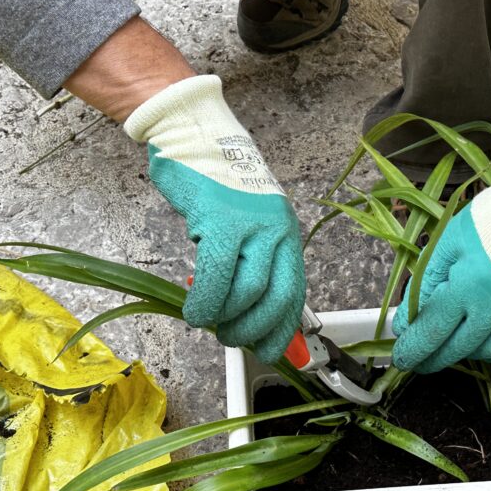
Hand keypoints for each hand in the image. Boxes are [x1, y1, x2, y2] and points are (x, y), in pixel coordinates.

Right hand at [124, 75, 304, 362]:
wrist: (196, 139)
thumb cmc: (216, 187)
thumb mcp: (246, 226)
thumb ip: (250, 263)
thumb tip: (245, 312)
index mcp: (286, 235)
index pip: (295, 294)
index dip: (284, 329)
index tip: (271, 351)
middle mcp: (277, 230)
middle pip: (276, 298)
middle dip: (253, 329)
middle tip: (230, 337)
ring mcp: (253, 226)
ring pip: (247, 292)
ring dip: (225, 319)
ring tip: (207, 321)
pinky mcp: (223, 221)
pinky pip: (217, 276)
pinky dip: (206, 302)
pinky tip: (195, 309)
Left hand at [392, 149, 490, 372]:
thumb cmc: (490, 222)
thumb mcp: (448, 243)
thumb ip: (425, 283)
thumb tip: (406, 321)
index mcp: (469, 286)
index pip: (433, 330)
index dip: (414, 348)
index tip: (402, 358)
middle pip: (458, 347)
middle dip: (434, 358)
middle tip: (420, 362)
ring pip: (487, 352)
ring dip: (467, 350)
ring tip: (456, 340)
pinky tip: (488, 344)